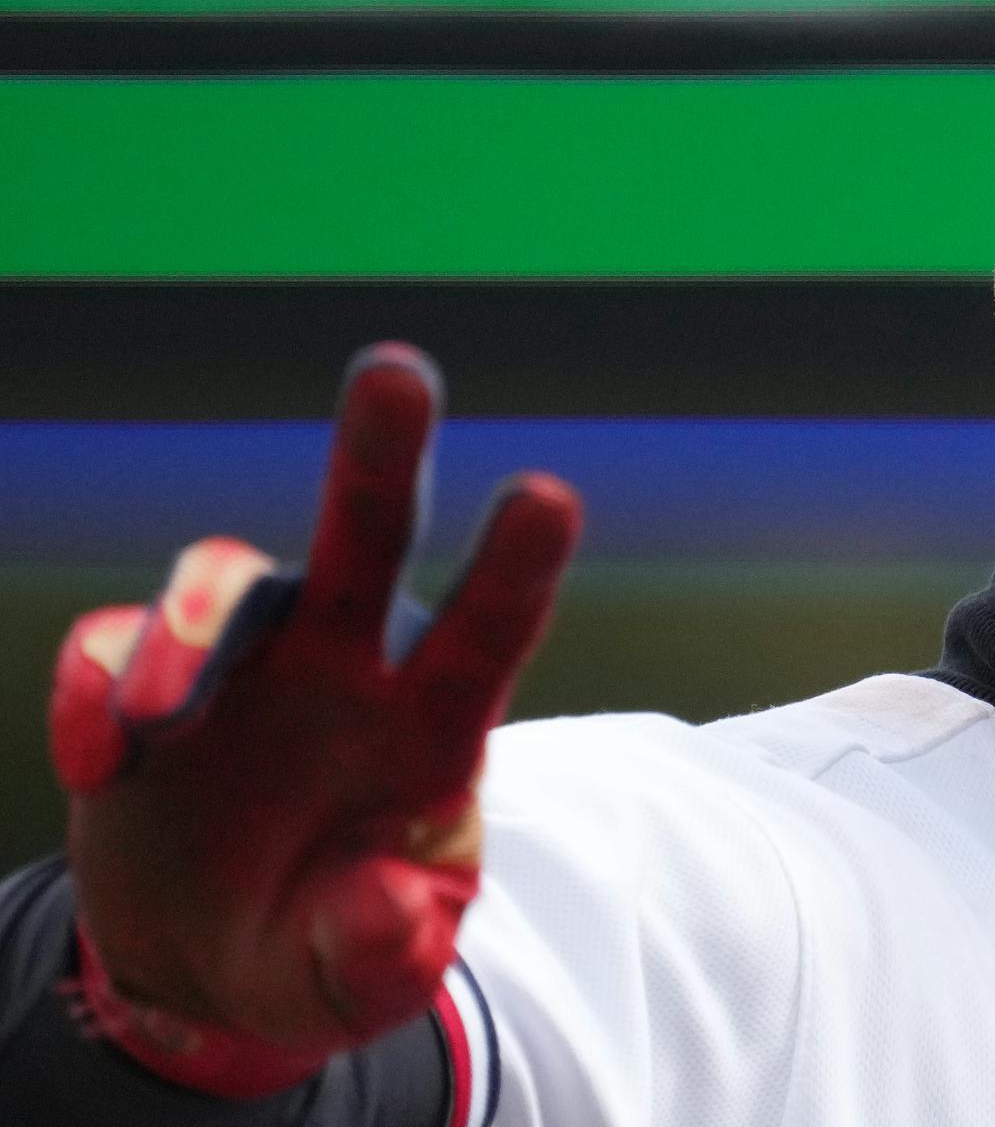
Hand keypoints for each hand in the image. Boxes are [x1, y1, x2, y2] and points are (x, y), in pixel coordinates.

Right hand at [47, 343, 580, 1095]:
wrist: (211, 965)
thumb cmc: (329, 946)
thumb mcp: (366, 979)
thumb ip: (387, 952)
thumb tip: (393, 909)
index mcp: (434, 723)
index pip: (488, 634)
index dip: (515, 568)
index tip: (547, 497)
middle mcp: (348, 665)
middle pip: (370, 535)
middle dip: (380, 450)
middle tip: (400, 371)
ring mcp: (245, 667)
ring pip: (229, 579)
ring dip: (192, 627)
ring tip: (157, 722)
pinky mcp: (141, 690)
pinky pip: (108, 649)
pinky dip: (92, 692)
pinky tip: (100, 767)